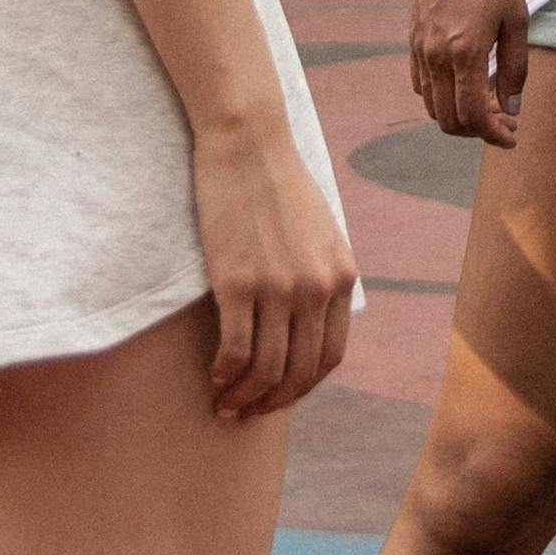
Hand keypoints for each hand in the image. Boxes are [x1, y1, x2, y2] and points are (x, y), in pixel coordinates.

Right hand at [192, 110, 360, 419]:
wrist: (248, 143)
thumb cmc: (277, 183)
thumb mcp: (321, 232)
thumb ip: (321, 275)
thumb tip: (307, 320)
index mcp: (341, 278)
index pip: (329, 357)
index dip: (303, 386)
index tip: (279, 395)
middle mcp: (316, 288)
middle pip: (299, 371)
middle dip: (273, 401)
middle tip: (248, 411)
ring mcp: (278, 287)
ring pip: (266, 369)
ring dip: (245, 397)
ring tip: (225, 404)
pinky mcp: (237, 281)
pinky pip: (235, 349)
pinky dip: (225, 374)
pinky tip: (214, 378)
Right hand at [411, 0, 532, 148]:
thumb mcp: (517, 19)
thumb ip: (515, 68)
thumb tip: (512, 107)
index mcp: (465, 53)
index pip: (473, 116)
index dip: (493, 135)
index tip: (512, 137)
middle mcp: (436, 56)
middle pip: (448, 120)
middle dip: (478, 131)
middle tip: (504, 121)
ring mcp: (420, 48)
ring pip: (431, 106)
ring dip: (459, 115)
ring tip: (488, 103)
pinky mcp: (413, 39)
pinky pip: (421, 84)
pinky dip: (441, 97)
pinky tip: (464, 83)